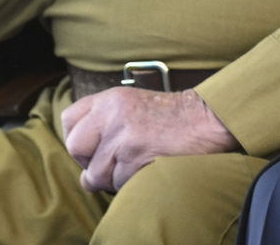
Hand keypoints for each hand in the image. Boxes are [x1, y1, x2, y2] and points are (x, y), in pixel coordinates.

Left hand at [60, 88, 236, 191]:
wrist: (209, 120)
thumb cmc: (175, 119)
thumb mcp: (134, 107)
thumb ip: (105, 127)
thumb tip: (85, 175)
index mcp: (111, 97)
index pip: (69, 119)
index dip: (77, 139)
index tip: (94, 146)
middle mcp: (112, 112)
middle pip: (75, 147)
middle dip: (90, 162)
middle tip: (115, 161)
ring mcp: (123, 132)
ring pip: (95, 173)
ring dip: (114, 177)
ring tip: (139, 161)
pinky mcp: (134, 153)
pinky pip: (118, 182)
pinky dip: (131, 181)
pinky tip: (150, 165)